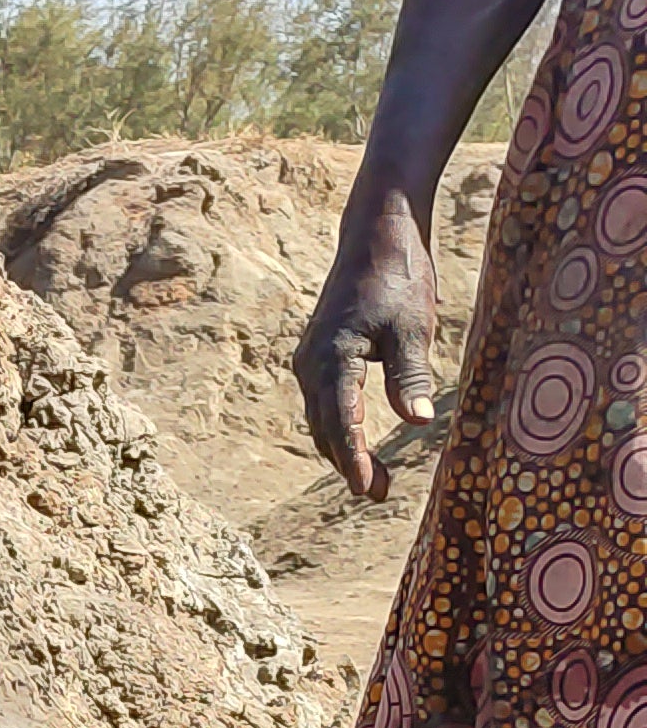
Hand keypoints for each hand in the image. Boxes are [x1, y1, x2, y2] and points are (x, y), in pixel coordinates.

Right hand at [295, 184, 443, 497]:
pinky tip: (356, 437)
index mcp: (333, 359)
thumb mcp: (413, 327)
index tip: (368, 490)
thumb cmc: (399, 277)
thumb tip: (417, 422)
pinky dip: (337, 426)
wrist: (376, 234)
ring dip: (342, 448)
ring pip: (321, 418)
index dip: (355, 460)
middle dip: (349, 463)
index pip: (341, 423)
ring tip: (372, 476)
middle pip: (325, 428)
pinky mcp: (317, 353)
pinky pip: (322, 401)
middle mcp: (311, 364)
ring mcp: (310, 359)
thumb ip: (411, 375)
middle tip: (378, 494)